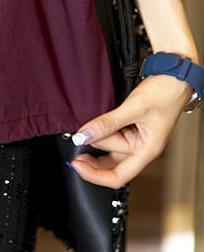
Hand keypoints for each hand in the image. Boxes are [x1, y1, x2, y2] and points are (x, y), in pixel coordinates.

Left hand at [69, 71, 193, 190]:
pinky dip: (102, 130)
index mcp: (147, 150)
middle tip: (80, 135)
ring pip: (109, 147)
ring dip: (98, 137)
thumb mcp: (133, 108)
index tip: (77, 165)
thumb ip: (107, 123)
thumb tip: (84, 135)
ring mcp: (136, 139)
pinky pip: (112, 135)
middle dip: (94, 149)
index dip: (95, 175)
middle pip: (110, 162)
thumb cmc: (166, 93)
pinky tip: (96, 123)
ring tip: (91, 123)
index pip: (118, 176)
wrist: (174, 75)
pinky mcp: (130, 128)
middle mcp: (141, 148)